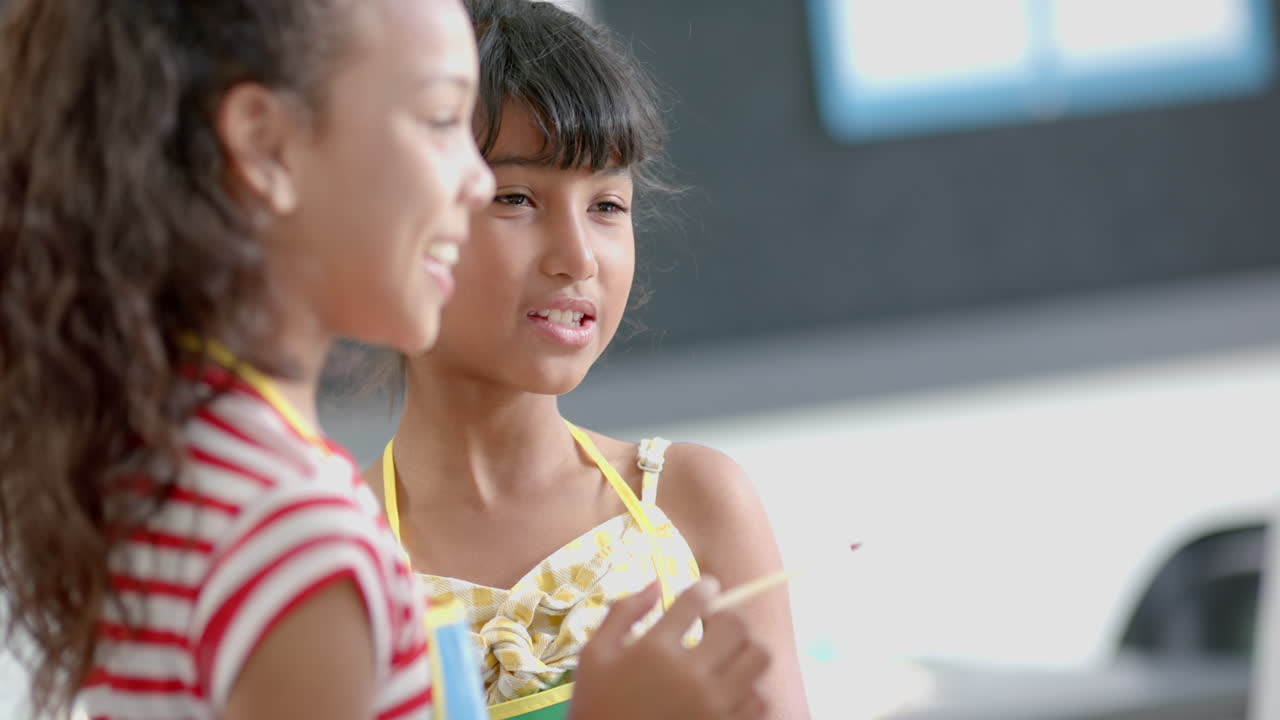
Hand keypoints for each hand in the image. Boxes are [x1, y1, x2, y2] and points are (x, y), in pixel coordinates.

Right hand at [569, 578, 770, 719]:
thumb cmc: (596, 706)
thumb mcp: (594, 656)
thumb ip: (623, 613)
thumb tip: (656, 583)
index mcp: (656, 649)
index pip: (696, 600)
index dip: (705, 588)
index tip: (708, 590)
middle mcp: (690, 674)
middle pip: (735, 626)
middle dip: (726, 619)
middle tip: (715, 626)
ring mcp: (714, 704)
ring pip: (758, 658)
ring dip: (743, 651)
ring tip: (726, 658)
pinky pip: (759, 699)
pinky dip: (748, 690)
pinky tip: (728, 690)